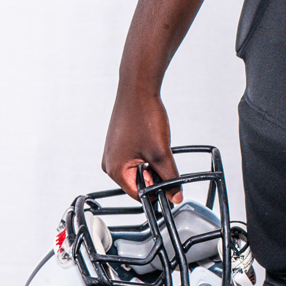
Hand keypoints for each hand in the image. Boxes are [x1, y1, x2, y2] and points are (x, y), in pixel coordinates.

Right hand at [101, 85, 179, 200]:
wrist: (138, 89)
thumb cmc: (143, 116)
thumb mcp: (160, 153)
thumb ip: (170, 178)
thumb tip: (175, 196)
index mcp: (115, 169)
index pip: (139, 194)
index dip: (157, 192)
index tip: (170, 186)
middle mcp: (110, 162)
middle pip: (139, 183)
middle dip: (155, 175)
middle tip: (163, 158)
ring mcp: (114, 152)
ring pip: (139, 170)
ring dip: (153, 164)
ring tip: (156, 145)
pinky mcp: (120, 144)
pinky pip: (136, 158)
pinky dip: (148, 155)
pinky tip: (153, 141)